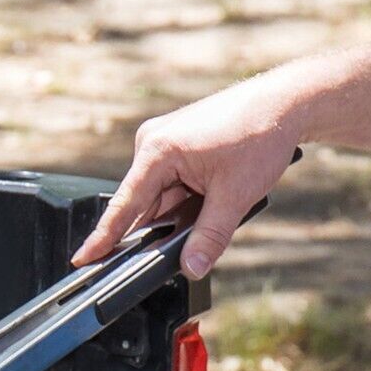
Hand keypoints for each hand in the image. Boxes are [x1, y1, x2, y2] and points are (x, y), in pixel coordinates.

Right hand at [72, 76, 303, 278]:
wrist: (287, 102)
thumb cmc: (260, 133)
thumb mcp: (235, 195)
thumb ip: (209, 237)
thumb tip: (191, 268)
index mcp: (157, 150)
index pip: (124, 205)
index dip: (103, 238)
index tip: (82, 259)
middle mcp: (153, 142)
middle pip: (144, 204)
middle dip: (164, 226)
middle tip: (193, 232)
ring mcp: (164, 141)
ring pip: (161, 196)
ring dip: (182, 210)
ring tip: (219, 199)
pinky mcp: (178, 144)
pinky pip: (172, 184)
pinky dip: (188, 199)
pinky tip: (214, 194)